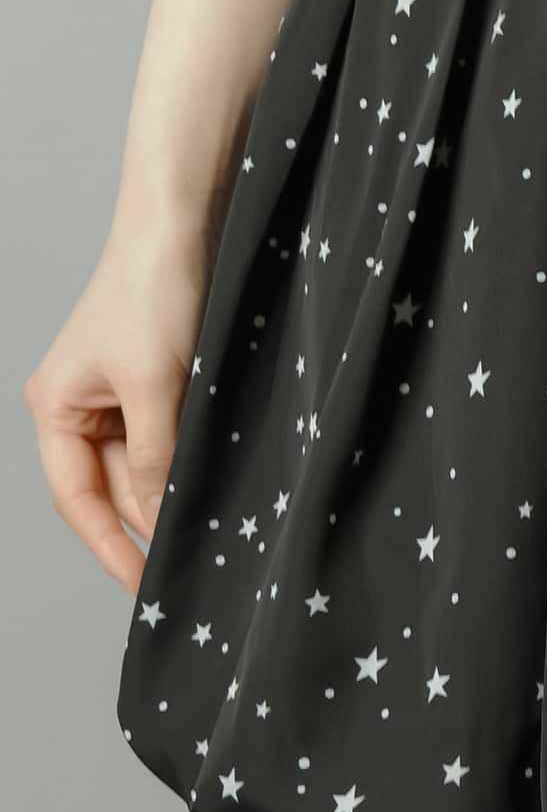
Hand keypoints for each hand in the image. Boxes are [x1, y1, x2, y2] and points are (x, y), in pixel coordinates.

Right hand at [24, 210, 218, 594]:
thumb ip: (157, 456)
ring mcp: (123, 397)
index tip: (145, 586)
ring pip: (153, 467)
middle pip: (119, 488)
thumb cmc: (152, 292)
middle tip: (196, 565)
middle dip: (153, 521)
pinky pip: (176, 440)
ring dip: (180, 492)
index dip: (109, 546)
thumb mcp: (155, 384)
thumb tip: (162, 519)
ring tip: (216, 529)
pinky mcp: (163, 384)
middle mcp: (83, 408)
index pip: (78, 499)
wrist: (186, 225)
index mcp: (57, 408)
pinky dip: (195, 462)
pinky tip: (224, 485)